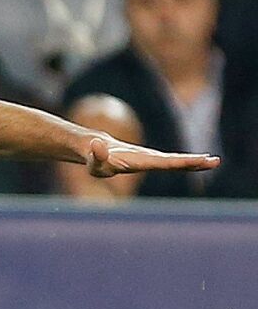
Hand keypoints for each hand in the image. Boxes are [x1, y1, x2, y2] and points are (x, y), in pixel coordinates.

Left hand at [84, 137, 219, 177]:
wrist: (95, 148)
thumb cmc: (94, 159)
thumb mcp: (93, 161)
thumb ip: (96, 155)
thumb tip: (96, 144)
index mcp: (140, 160)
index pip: (163, 163)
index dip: (181, 162)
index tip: (199, 161)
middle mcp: (148, 158)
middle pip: (174, 161)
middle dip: (193, 162)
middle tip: (214, 161)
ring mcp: (150, 159)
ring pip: (174, 161)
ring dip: (193, 162)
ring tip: (213, 162)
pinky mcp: (149, 161)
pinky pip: (169, 163)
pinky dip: (184, 163)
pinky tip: (197, 164)